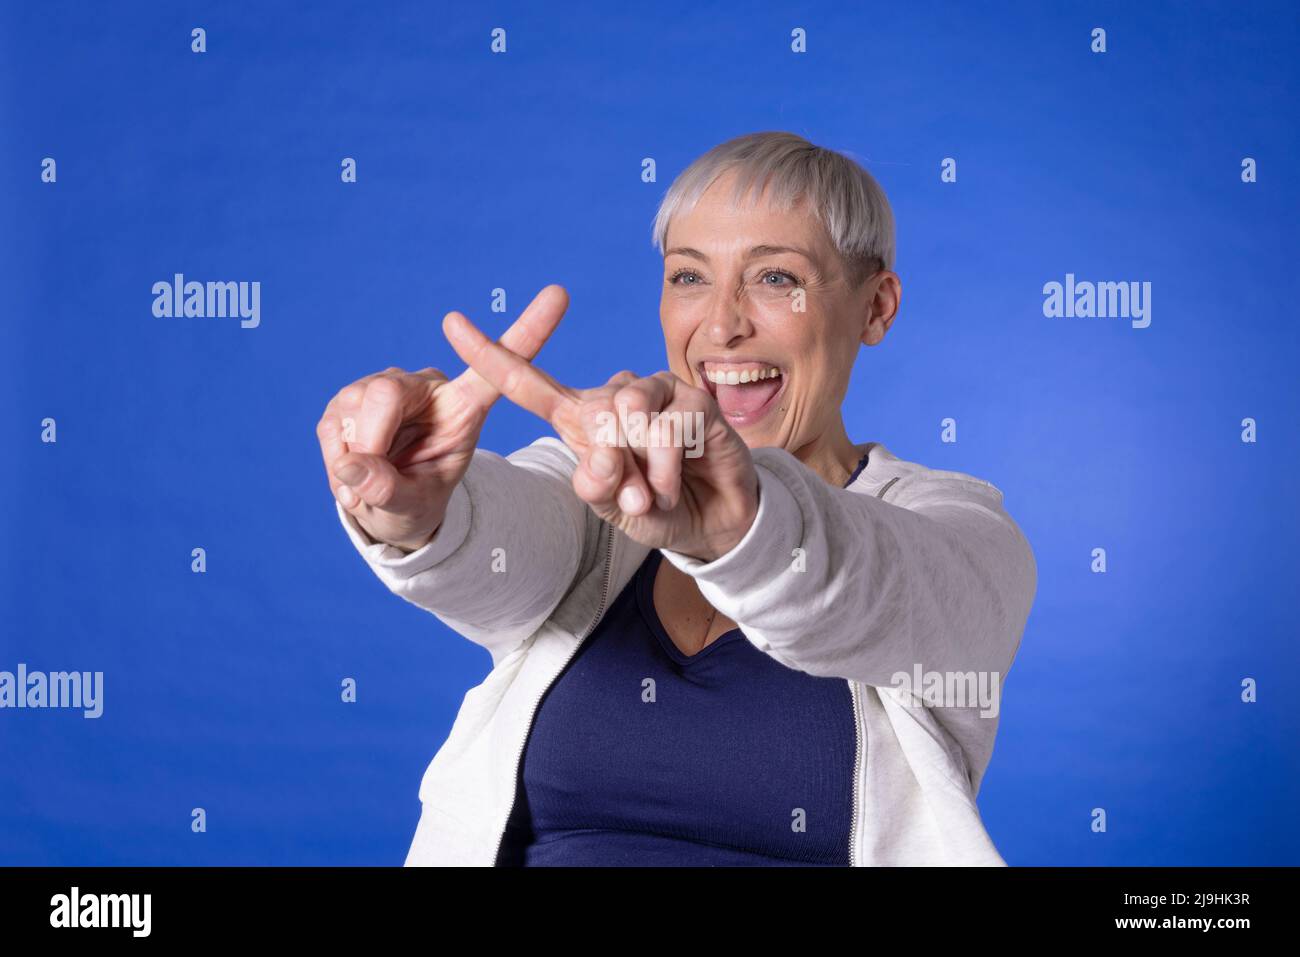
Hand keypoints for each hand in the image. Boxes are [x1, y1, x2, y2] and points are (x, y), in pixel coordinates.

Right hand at [316, 285, 568, 550]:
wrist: (385, 505)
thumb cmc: (416, 497)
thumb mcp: (415, 506)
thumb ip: (392, 491)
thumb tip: (352, 467)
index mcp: (464, 404)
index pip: (498, 366)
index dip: (529, 330)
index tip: (560, 293)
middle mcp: (423, 385)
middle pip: (386, 393)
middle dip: (371, 443)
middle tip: (372, 486)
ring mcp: (379, 388)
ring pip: (353, 412)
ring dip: (356, 460)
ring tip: (374, 485)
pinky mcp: (344, 402)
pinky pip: (333, 429)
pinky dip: (339, 463)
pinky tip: (354, 474)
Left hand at [442, 311, 759, 562]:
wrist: (710, 522)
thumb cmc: (653, 507)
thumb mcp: (612, 508)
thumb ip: (596, 486)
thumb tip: (602, 453)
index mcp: (580, 418)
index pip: (527, 384)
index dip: (490, 354)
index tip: (450, 323)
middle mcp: (614, 395)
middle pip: (590, 417)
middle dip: (613, 471)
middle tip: (632, 498)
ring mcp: (655, 392)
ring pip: (629, 415)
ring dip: (641, 468)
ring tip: (652, 491)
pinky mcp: (694, 399)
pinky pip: (671, 426)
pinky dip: (668, 467)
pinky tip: (673, 483)